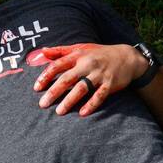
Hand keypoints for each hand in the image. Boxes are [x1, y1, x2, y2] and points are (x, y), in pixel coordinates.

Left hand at [28, 43, 147, 116]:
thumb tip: (42, 51)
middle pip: (68, 78)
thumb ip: (60, 51)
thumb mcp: (80, 48)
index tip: (36, 88)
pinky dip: (91, 104)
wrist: (126, 57)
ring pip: (82, 88)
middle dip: (54, 91)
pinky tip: (82, 114)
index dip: (46, 76)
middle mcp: (87, 64)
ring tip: (59, 111)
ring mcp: (99, 74)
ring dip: (70, 100)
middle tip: (43, 104)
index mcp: (78, 55)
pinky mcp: (110, 84)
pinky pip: (99, 95)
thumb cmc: (99, 53)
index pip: (58, 65)